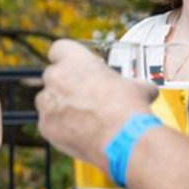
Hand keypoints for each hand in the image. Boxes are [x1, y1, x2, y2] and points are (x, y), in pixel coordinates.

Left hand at [35, 40, 155, 165]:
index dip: (68, 60)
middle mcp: (55, 76)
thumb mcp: (137, 87)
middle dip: (65, 85)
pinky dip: (61, 128)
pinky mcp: (45, 125)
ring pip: (48, 101)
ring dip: (60, 106)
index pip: (59, 50)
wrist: (123, 138)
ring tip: (83, 119)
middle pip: (53, 76)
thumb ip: (131, 83)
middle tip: (84, 98)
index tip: (78, 69)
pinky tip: (80, 134)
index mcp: (74, 59)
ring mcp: (47, 102)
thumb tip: (143, 89)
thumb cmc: (129, 108)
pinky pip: (49, 124)